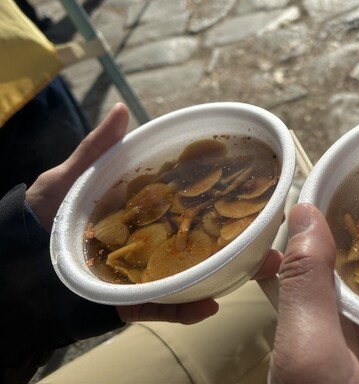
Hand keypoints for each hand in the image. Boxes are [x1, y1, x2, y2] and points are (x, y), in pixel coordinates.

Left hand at [25, 103, 280, 325]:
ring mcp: (146, 271)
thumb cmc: (47, 214)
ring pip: (196, 275)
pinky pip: (162, 307)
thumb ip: (98, 148)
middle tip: (274, 240)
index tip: (261, 192)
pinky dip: (185, 309)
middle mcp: (156, 240)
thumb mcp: (70, 178)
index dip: (231, 198)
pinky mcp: (131, 301)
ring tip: (259, 268)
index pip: (198, 201)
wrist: (18, 263)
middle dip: (247, 242)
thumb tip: (123, 109)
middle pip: (209, 240)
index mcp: (151, 208)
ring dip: (232, 274)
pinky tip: (207, 305)